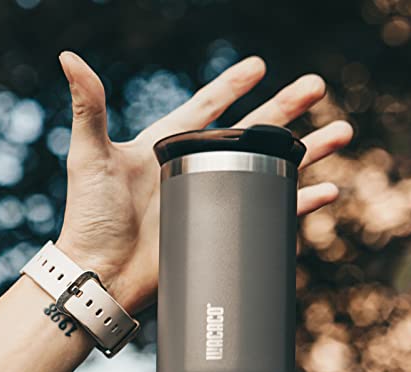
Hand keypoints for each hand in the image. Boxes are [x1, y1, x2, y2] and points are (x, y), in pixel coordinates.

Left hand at [56, 51, 352, 312]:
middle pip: (251, 133)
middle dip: (285, 110)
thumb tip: (70, 57)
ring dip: (306, 153)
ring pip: (270, 169)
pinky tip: (325, 192)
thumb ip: (88, 108)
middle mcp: (195, 171)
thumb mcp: (89, 157)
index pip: (207, 108)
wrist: (105, 275)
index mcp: (168, 147)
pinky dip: (298, 204)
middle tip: (317, 89)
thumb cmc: (90, 218)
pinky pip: (270, 214)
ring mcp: (213, 202)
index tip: (259, 66)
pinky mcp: (224, 232)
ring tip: (339, 134)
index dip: (232, 86)